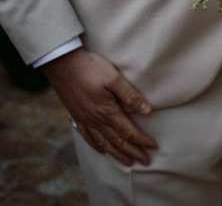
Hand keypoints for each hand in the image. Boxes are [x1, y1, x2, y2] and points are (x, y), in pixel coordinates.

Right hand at [41, 49, 156, 165]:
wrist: (63, 65)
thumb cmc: (91, 68)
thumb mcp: (114, 79)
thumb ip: (130, 96)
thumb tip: (147, 111)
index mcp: (107, 111)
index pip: (128, 131)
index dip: (141, 140)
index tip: (153, 147)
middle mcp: (95, 119)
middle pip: (117, 141)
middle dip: (132, 152)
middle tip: (145, 161)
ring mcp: (84, 119)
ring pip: (103, 142)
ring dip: (116, 153)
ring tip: (127, 162)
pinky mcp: (76, 115)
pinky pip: (87, 136)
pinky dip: (96, 145)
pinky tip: (101, 150)